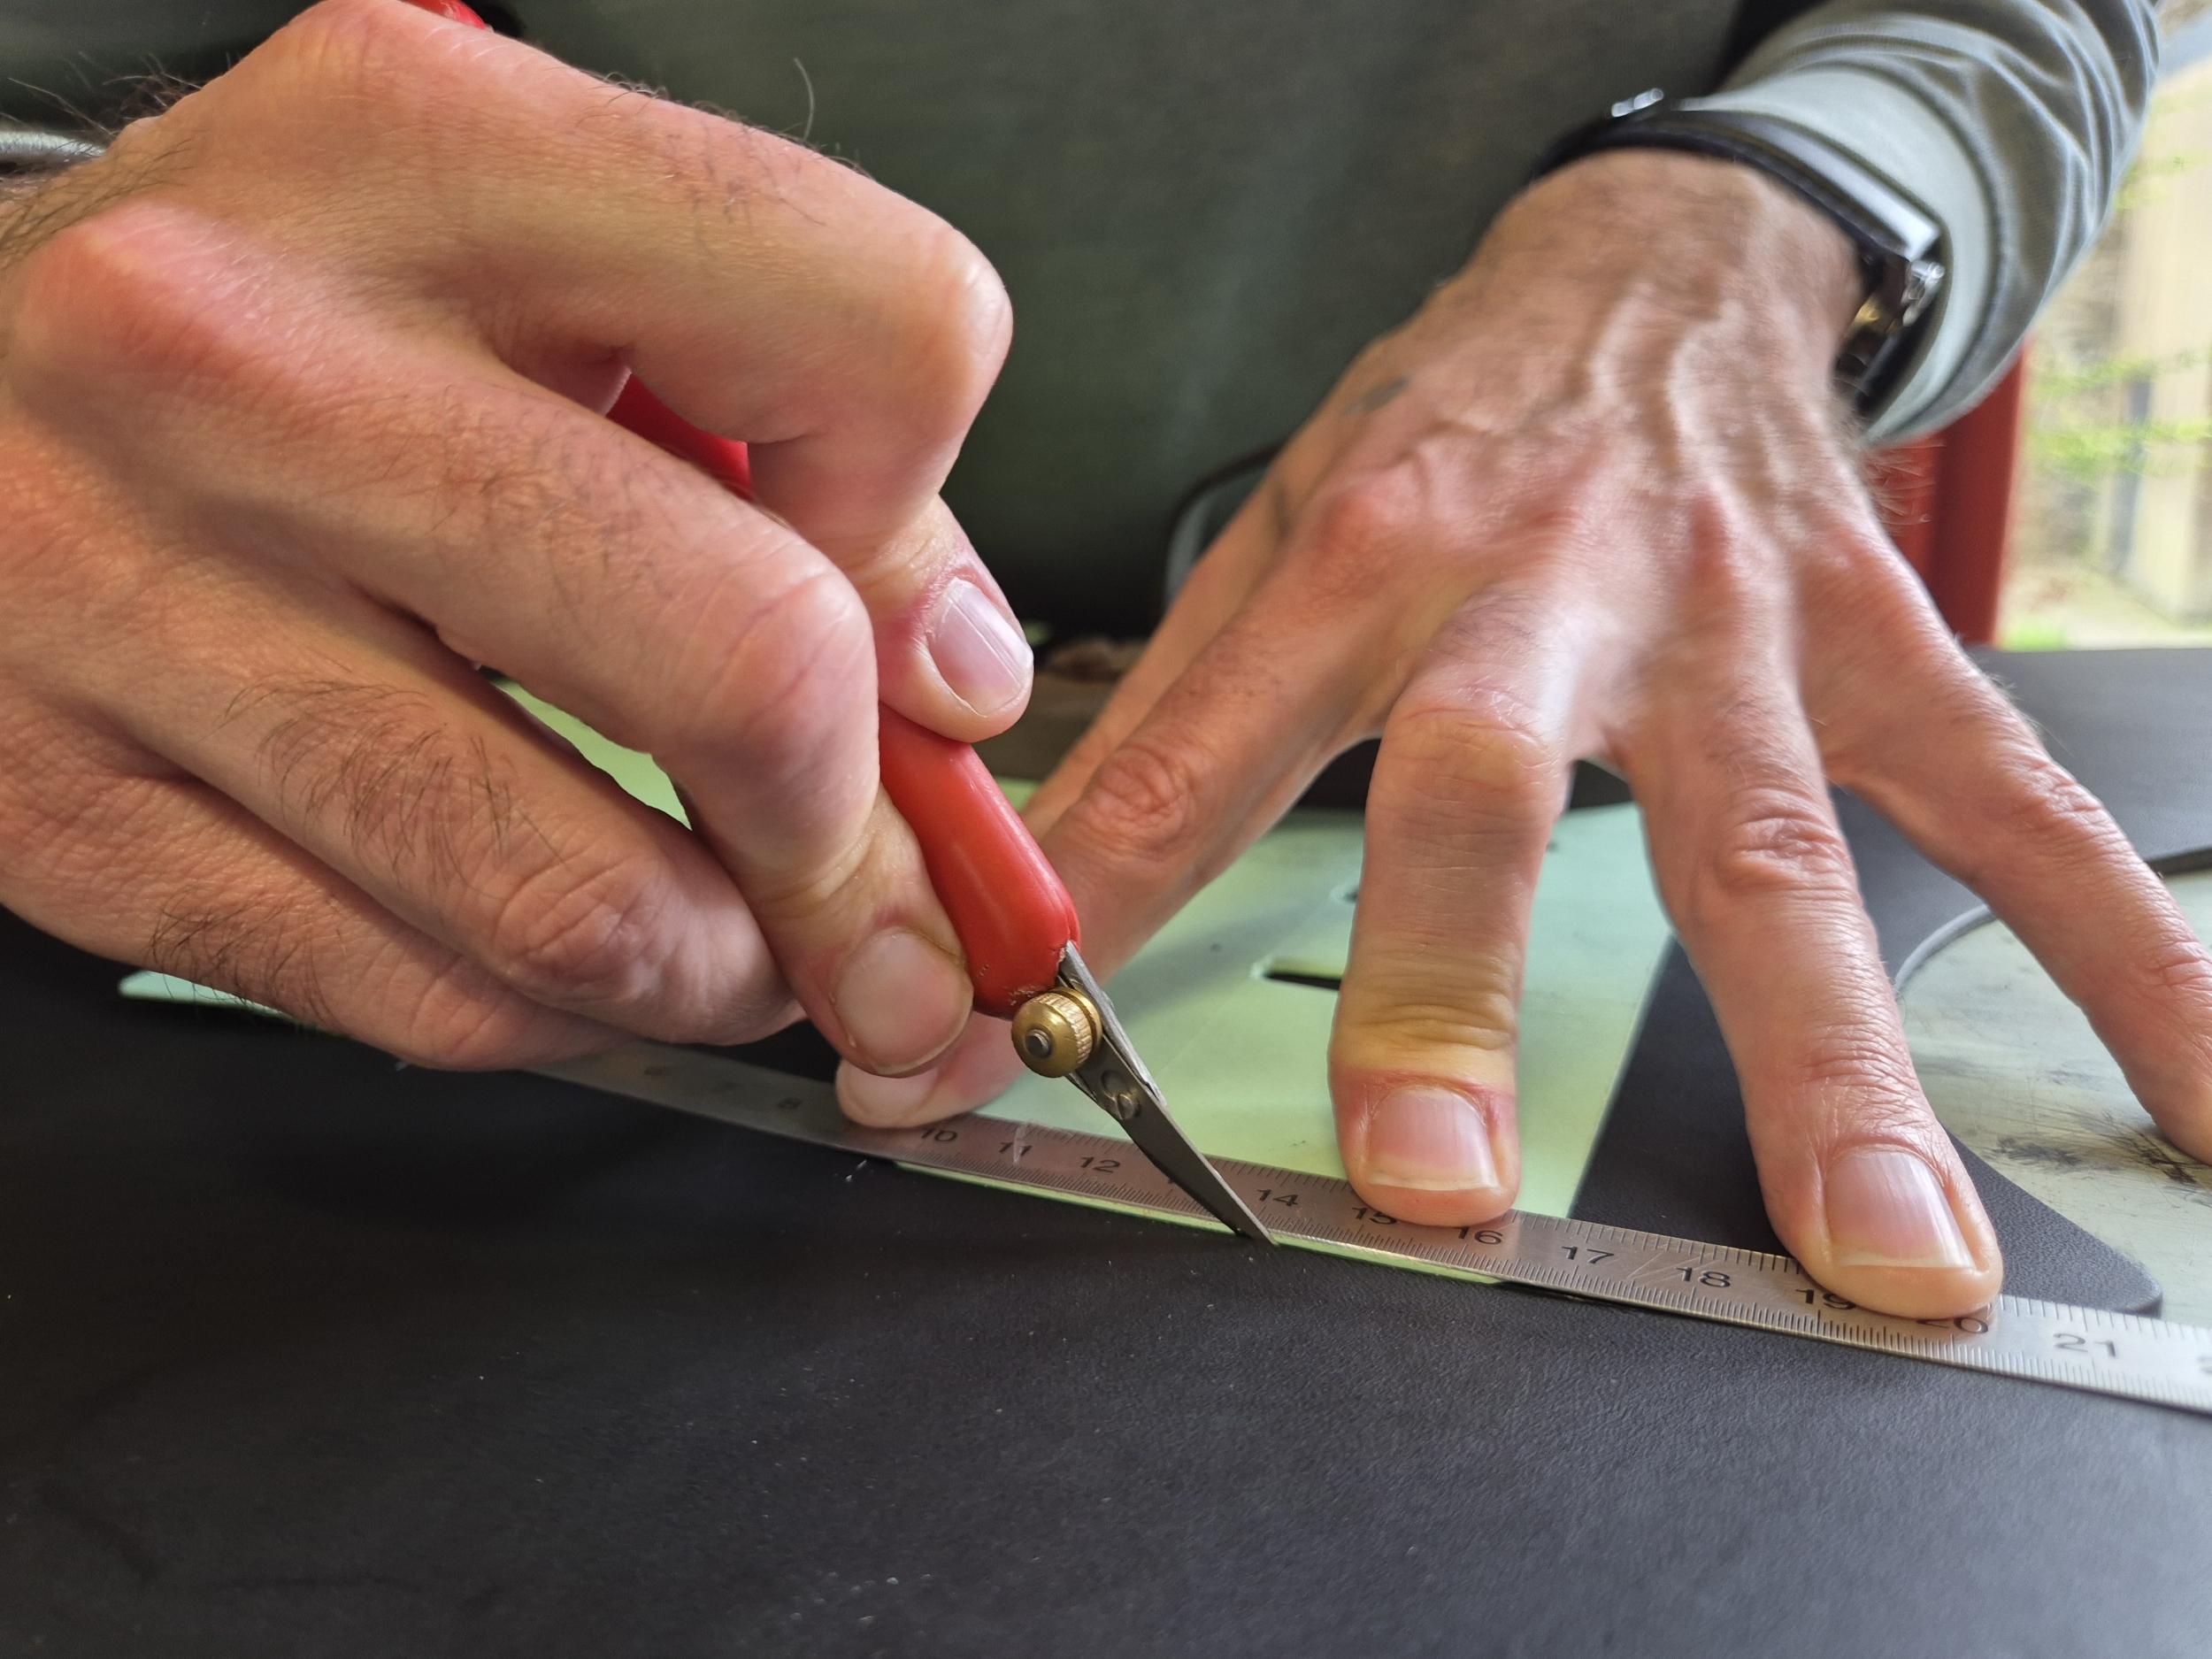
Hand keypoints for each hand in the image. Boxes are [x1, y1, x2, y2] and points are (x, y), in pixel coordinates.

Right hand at [0, 0, 1029, 1074]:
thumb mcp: (523, 273)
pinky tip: (558, 944)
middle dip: (858, 834)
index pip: (878, 337)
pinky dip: (555, 1010)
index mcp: (430, 149)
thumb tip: (952, 681)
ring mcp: (131, 592)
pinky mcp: (66, 805)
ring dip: (723, 966)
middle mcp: (251, 355)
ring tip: (730, 936)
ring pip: (585, 902)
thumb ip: (782, 437)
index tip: (906, 637)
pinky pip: (427, 999)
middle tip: (865, 875)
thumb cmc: (270, 337)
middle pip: (746, 658)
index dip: (931, 528)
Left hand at [841, 149, 2211, 1316]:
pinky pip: (2014, 815)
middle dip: (1450, 991)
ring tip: (1882, 1249)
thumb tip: (1034, 894)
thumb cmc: (1449, 420)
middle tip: (1434, 1186)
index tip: (994, 1068)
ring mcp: (1730, 632)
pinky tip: (2186, 1101)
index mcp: (1353, 561)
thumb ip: (1167, 716)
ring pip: (1776, 848)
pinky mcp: (1872, 648)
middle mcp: (1539, 594)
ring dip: (1828, 1059)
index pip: (1190, 763)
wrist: (1651, 265)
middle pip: (1483, 793)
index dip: (1085, 917)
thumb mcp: (1269, 527)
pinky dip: (2118, 960)